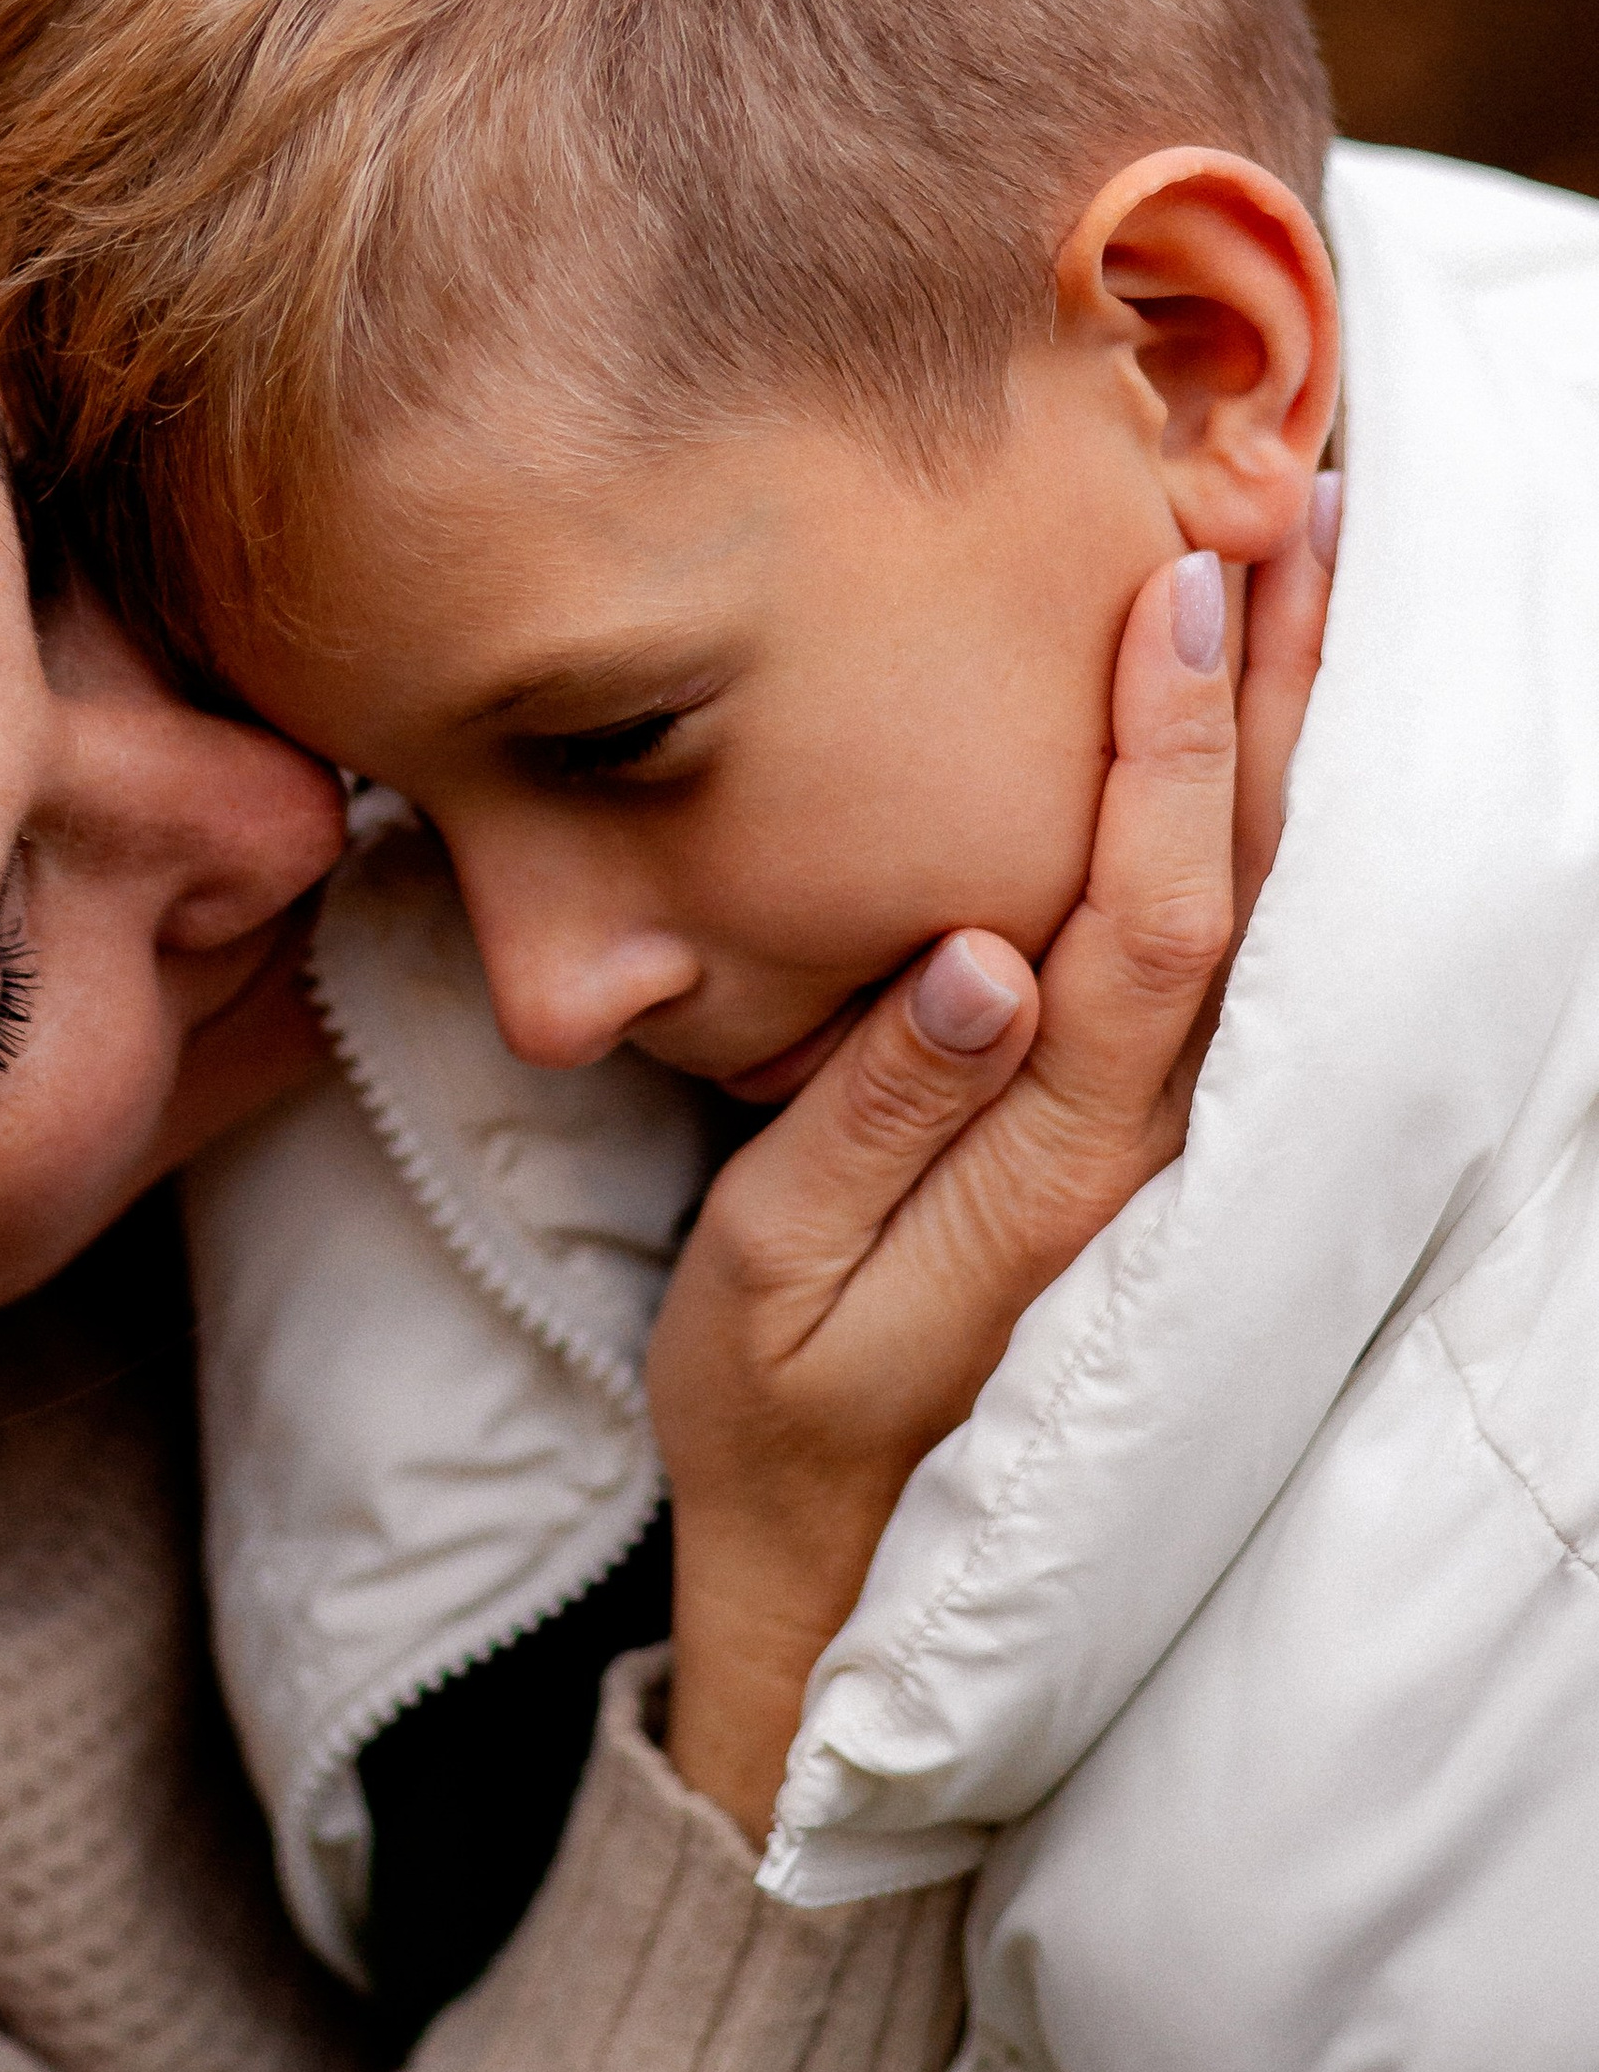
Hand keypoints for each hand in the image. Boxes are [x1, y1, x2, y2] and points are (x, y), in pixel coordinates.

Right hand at [654, 493, 1336, 1839]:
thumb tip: (976, 956)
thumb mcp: (774, 1276)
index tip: (1176, 587)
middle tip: (1291, 506)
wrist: (826, 1565)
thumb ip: (880, 1116)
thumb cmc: (772, 1415)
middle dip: (1270, 688)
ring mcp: (1146, 1144)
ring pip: (1249, 908)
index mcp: (1055, 1163)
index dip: (1171, 750)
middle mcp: (1136, 1142)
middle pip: (1243, 884)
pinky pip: (1211, 951)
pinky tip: (1243, 733)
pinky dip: (1240, 820)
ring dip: (1278, 732)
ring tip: (1299, 570)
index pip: (1148, 920)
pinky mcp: (1122, 1142)